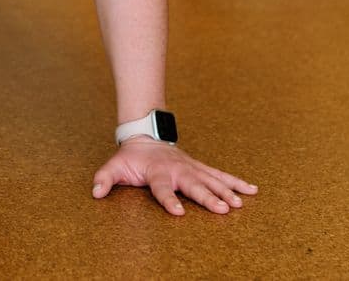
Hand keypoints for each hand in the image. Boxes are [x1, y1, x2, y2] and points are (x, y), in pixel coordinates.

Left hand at [92, 138, 256, 215]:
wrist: (145, 136)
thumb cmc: (131, 157)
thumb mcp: (114, 166)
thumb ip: (104, 179)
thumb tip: (95, 192)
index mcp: (158, 172)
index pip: (162, 188)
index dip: (169, 200)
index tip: (178, 211)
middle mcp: (178, 169)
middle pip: (194, 185)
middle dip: (208, 197)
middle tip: (223, 208)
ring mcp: (191, 167)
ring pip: (212, 179)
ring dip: (226, 191)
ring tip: (240, 203)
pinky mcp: (200, 168)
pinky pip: (220, 174)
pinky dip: (236, 181)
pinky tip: (252, 190)